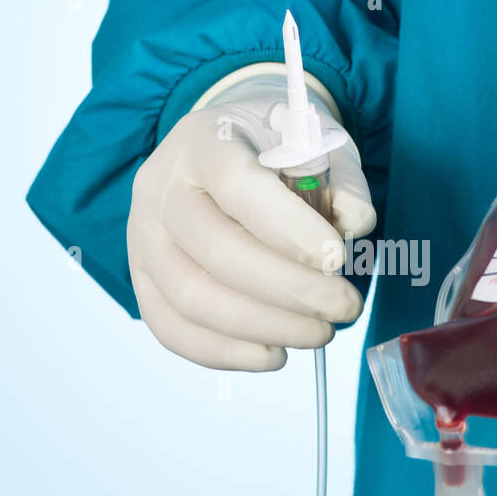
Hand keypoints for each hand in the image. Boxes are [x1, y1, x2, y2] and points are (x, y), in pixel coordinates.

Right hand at [127, 69, 376, 370]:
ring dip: (264, 327)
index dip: (289, 229)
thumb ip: (343, 180)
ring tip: (319, 333)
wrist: (228, 146)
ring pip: (191, 297)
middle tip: (344, 306)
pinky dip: (224, 353)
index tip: (337, 260)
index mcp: (203, 140)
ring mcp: (142, 237)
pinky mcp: (142, 279)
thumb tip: (354, 226)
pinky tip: (274, 355)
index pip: (238, 186)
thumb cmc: (276, 146)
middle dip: (290, 290)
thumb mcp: (318, 142)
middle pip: (216, 250)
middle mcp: (160, 187)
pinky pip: (170, 328)